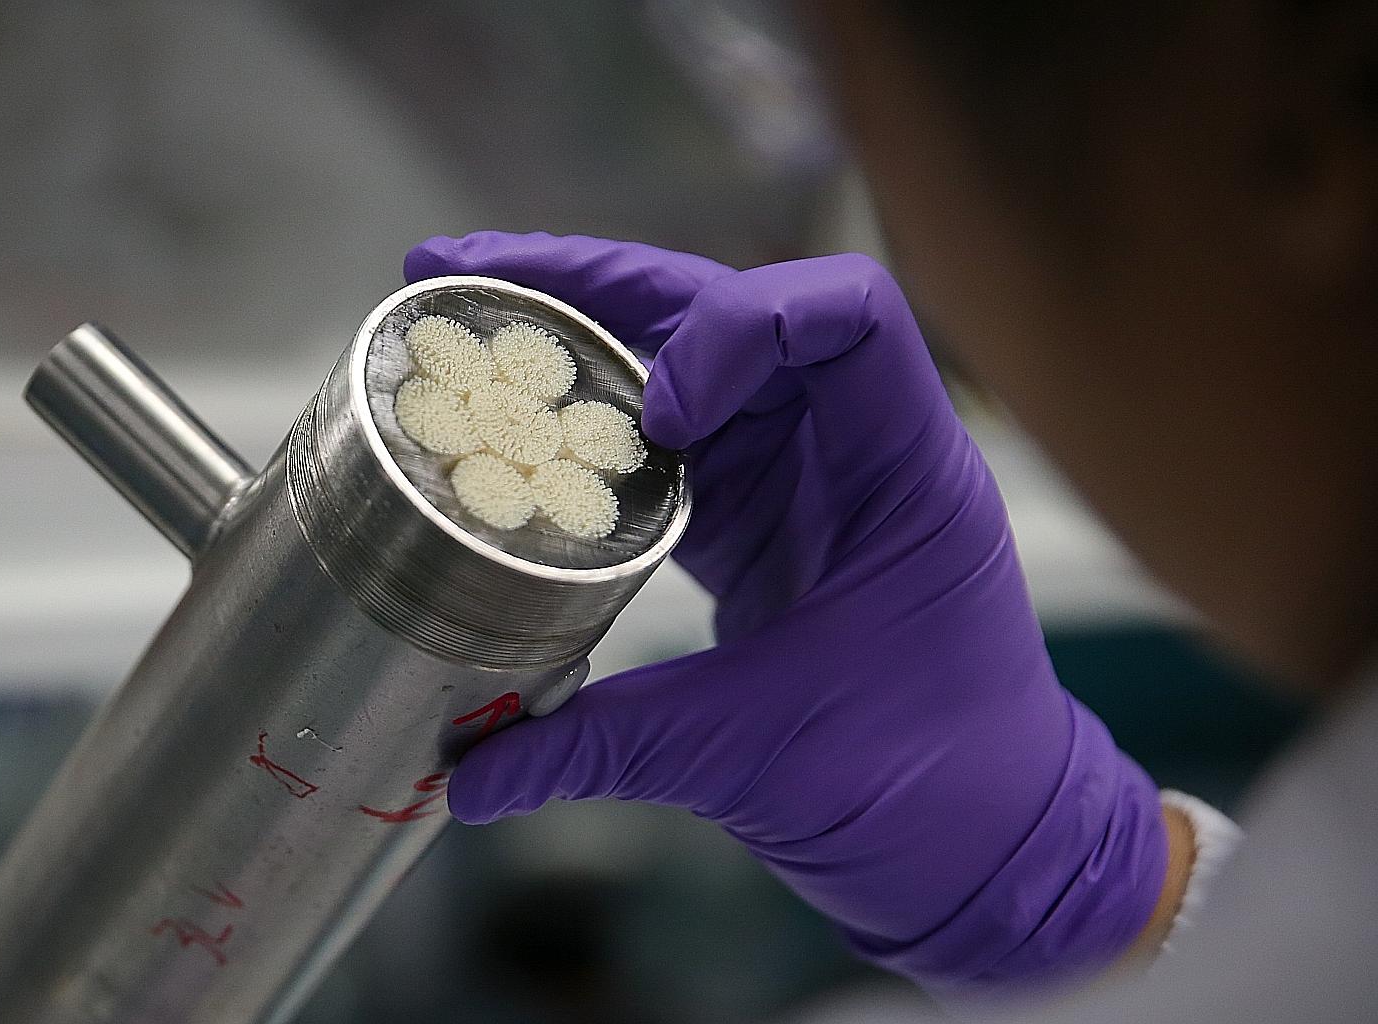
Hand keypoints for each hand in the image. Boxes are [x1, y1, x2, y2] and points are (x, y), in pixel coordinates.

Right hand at [405, 233, 1166, 997]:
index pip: (844, 313)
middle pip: (733, 308)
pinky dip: (598, 424)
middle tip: (471, 276)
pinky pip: (674, 443)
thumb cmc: (930, 791)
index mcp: (900, 473)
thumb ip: (607, 749)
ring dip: (587, 339)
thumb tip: (470, 772)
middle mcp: (852, 449)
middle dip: (603, 286)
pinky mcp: (762, 523)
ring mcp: (805, 479)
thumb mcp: (760, 755)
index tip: (658, 415)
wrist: (988, 845)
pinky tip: (518, 424)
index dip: (738, 325)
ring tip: (469, 323)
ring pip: (692, 363)